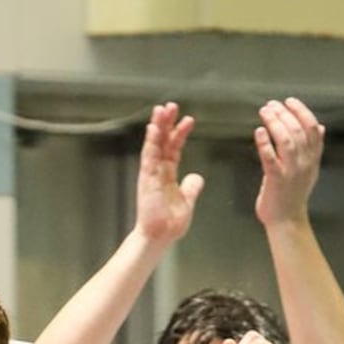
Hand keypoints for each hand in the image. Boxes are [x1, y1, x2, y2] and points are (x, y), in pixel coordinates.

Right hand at [135, 103, 203, 248]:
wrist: (160, 237)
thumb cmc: (170, 223)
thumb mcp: (187, 201)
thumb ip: (191, 188)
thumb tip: (197, 177)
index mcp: (167, 174)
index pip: (174, 148)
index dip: (180, 133)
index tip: (188, 119)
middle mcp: (158, 171)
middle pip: (162, 141)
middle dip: (167, 123)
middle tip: (171, 106)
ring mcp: (151, 173)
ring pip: (154, 144)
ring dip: (158, 126)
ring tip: (162, 109)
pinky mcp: (146, 178)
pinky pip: (148, 156)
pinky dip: (151, 141)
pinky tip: (154, 127)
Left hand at [253, 97, 322, 228]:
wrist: (287, 221)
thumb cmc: (294, 194)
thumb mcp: (310, 169)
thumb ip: (314, 148)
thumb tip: (321, 127)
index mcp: (313, 158)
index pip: (312, 128)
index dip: (301, 111)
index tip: (289, 101)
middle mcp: (304, 163)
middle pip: (297, 130)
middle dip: (284, 113)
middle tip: (271, 105)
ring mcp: (291, 171)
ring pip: (286, 140)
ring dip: (275, 123)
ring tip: (265, 112)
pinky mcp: (276, 180)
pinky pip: (270, 158)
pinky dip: (264, 143)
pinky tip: (259, 131)